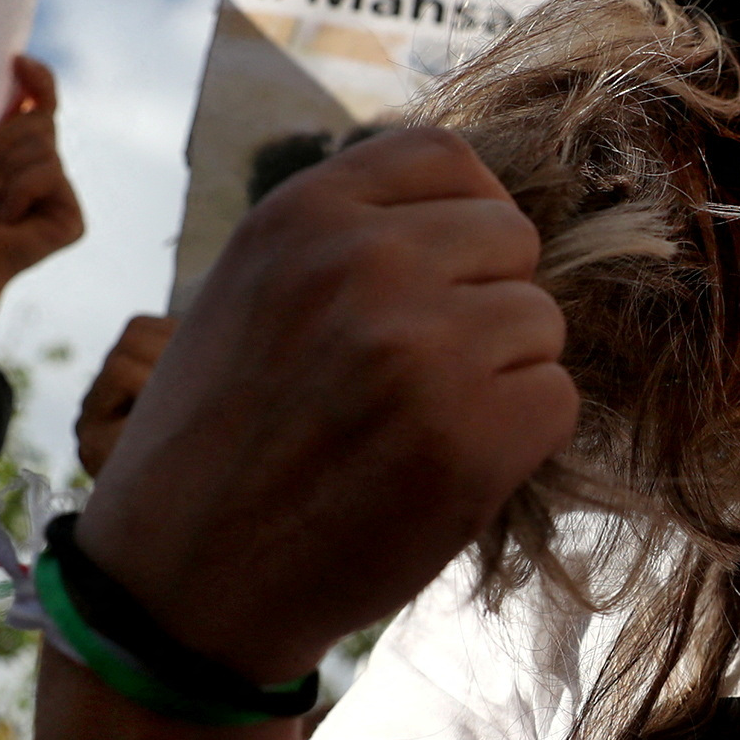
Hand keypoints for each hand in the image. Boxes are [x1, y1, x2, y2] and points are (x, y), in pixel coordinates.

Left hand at [0, 58, 84, 346]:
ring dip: (0, 172)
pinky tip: (1, 216)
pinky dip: (17, 191)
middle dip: (1, 138)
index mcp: (18, 150)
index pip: (41, 103)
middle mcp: (45, 168)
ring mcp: (61, 195)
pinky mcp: (70, 219)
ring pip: (42, 149)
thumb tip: (2, 74)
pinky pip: (46, 176)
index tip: (16, 62)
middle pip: (40, 122)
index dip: (37, 80)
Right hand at [72, 129, 573, 680]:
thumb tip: (474, 206)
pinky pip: (557, 399)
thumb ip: (349, 233)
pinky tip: (444, 466)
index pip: (447, 158)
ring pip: (542, 322)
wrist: (182, 582)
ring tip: (420, 424)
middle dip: (485, 300)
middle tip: (419, 373)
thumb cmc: (225, 436)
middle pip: (512, 238)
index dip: (460, 219)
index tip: (437, 278)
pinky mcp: (470, 437)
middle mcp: (364, 263)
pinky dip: (519, 438)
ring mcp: (422, 348)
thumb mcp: (253, 288)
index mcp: (302, 213)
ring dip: (504, 373)